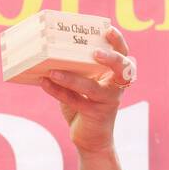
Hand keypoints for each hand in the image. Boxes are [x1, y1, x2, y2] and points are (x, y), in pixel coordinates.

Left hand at [38, 26, 134, 155]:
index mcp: (116, 75)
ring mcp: (107, 102)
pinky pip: (75, 101)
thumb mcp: (84, 83)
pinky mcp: (95, 115)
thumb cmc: (86, 105)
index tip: (107, 30)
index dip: (118, 41)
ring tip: (54, 71)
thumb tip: (50, 49)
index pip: (123, 54)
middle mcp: (116, 87)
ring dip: (72, 79)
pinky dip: (58, 92)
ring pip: (92, 88)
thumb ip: (76, 69)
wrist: (91, 139)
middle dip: (111, 58)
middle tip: (95, 52)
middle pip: (122, 68)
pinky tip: (44, 83)